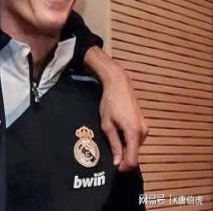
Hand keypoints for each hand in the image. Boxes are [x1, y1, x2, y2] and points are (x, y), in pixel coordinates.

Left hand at [84, 47, 147, 170]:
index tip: (113, 167)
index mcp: (134, 133)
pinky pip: (136, 138)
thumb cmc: (110, 103)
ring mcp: (145, 128)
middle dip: (123, 157)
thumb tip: (117, 162)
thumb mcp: (107, 124)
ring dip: (125, 147)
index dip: (124, 167)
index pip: (132, 160)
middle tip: (109, 153)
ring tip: (111, 139)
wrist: (119, 84)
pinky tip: (117, 133)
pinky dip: (128, 140)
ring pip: (135, 146)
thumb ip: (114, 144)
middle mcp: (143, 133)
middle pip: (134, 153)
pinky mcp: (143, 124)